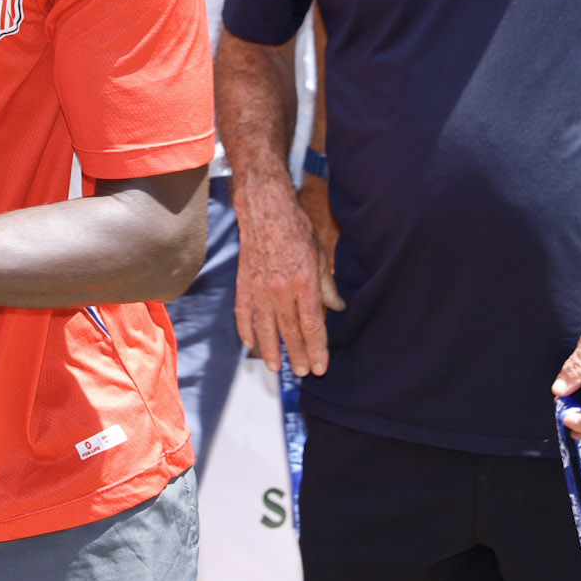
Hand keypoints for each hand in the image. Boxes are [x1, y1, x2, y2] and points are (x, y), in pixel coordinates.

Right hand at [233, 172, 344, 376]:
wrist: (264, 207)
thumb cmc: (295, 227)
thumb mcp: (320, 254)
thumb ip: (327, 285)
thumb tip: (337, 307)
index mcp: (303, 283)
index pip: (313, 326)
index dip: (317, 349)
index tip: (320, 367)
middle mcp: (280, 289)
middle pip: (289, 331)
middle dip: (297, 355)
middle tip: (302, 373)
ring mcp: (259, 287)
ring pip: (265, 327)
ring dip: (272, 349)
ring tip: (277, 367)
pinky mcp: (244, 282)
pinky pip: (243, 312)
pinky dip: (245, 329)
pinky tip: (250, 343)